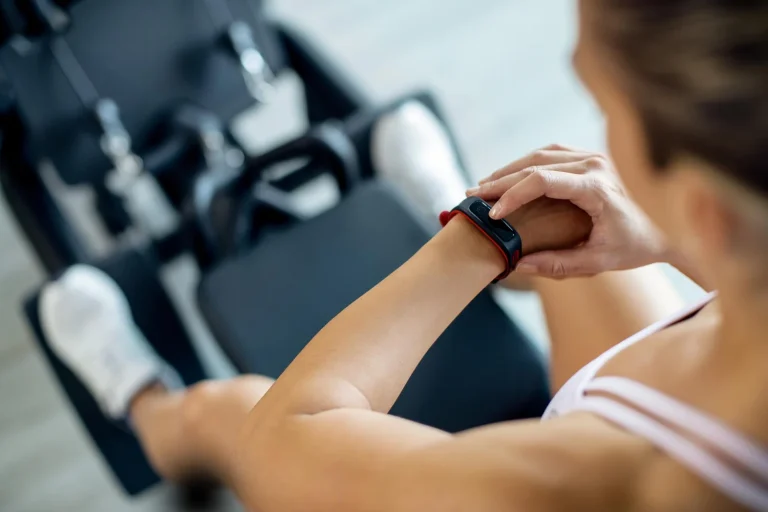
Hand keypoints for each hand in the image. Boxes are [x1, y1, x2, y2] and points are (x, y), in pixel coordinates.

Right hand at [468, 145, 668, 277]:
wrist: (665, 230)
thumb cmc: (633, 247)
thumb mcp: (596, 261)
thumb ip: (557, 264)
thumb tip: (518, 265)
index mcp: (596, 186)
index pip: (542, 181)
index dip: (511, 195)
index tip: (492, 215)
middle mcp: (595, 164)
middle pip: (535, 164)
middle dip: (500, 181)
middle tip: (473, 196)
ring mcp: (593, 156)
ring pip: (540, 154)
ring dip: (509, 170)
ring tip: (484, 187)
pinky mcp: (590, 157)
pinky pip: (550, 154)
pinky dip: (525, 165)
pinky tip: (508, 178)